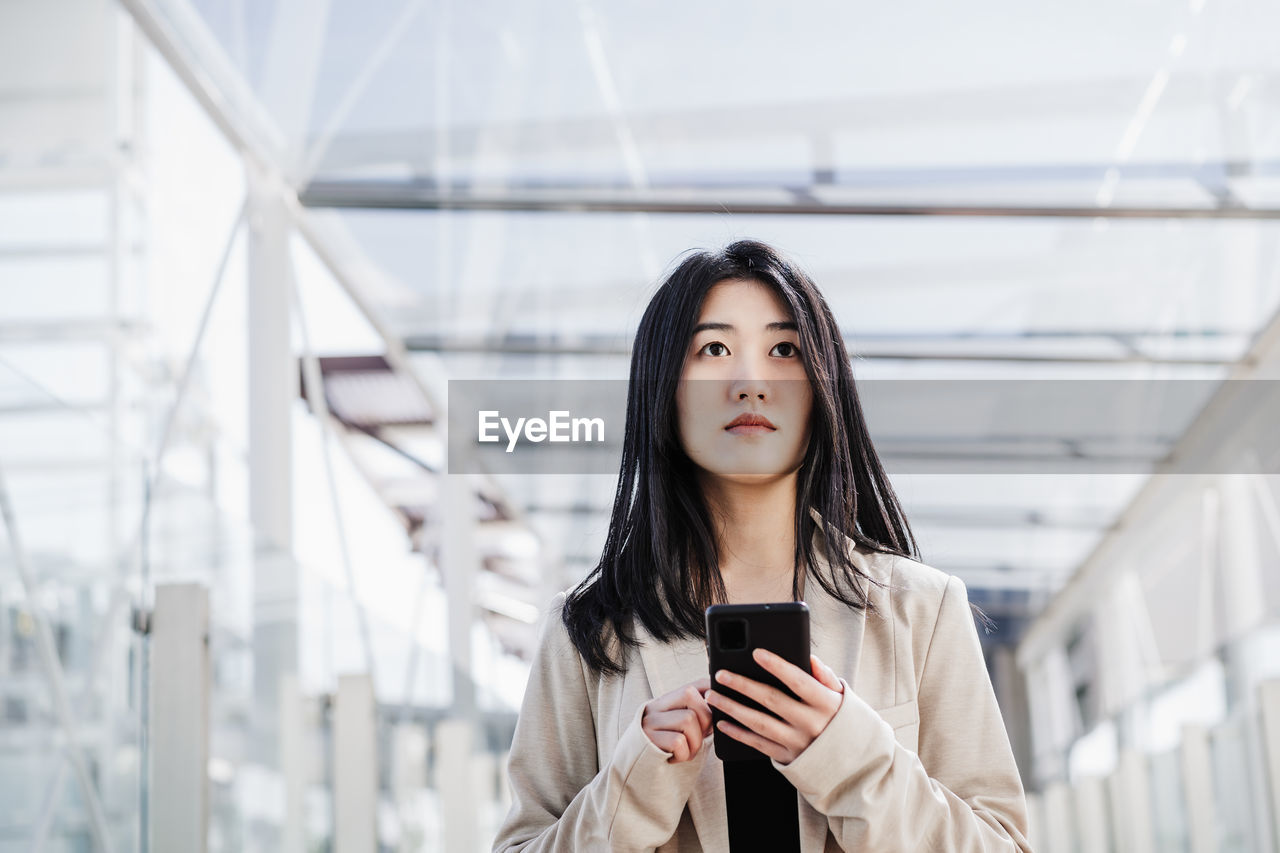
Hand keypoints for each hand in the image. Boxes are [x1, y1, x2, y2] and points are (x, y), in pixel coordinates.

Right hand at [641, 676, 712, 762]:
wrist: (635, 766)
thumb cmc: (664, 747)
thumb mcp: (678, 726)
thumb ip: (696, 715)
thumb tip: (721, 707)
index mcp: (668, 701)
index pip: (695, 684)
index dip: (711, 693)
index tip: (717, 711)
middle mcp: (657, 706)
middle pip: (690, 695)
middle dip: (705, 720)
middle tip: (701, 737)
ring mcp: (651, 721)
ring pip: (688, 719)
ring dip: (696, 742)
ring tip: (688, 751)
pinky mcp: (648, 739)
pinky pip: (678, 741)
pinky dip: (684, 754)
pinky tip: (676, 757)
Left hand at [706, 651, 844, 764]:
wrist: (853, 764)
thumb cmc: (841, 720)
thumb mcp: (842, 697)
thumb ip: (825, 677)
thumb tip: (810, 658)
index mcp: (826, 704)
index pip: (798, 680)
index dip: (777, 666)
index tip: (756, 652)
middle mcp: (811, 724)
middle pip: (771, 700)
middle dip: (743, 685)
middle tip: (720, 674)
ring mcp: (798, 743)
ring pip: (759, 723)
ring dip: (732, 708)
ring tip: (712, 696)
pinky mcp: (788, 758)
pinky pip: (758, 745)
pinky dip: (738, 734)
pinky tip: (722, 723)